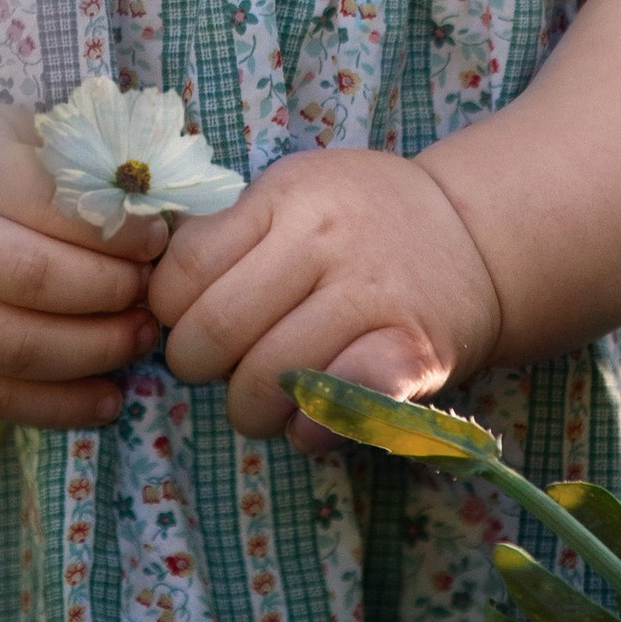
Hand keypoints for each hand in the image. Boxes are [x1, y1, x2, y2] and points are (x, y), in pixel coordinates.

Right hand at [0, 100, 163, 425]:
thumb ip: (68, 152)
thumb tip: (156, 188)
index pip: (47, 200)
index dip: (114, 226)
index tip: (156, 237)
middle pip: (35, 279)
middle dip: (112, 293)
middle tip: (155, 292)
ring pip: (17, 348)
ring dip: (94, 352)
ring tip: (140, 338)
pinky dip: (56, 408)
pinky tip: (107, 401)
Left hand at [149, 144, 502, 450]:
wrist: (474, 233)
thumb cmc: (361, 217)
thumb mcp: (294, 192)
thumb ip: (229, 232)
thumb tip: (146, 287)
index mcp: (286, 196)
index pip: (184, 269)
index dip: (168, 309)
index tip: (184, 318)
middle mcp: (327, 240)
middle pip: (215, 332)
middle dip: (197, 367)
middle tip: (216, 368)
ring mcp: (373, 295)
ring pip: (267, 380)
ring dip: (250, 409)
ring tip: (262, 399)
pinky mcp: (413, 352)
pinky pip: (335, 409)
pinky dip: (310, 428)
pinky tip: (309, 417)